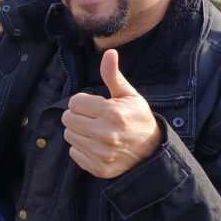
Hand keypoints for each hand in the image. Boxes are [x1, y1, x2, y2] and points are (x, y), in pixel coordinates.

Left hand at [61, 49, 162, 178]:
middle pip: (68, 118)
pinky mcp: (98, 168)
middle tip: (93, 118)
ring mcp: (101, 153)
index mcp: (112, 113)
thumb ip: (113, 75)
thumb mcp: (129, 95)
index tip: (95, 106)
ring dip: (78, 132)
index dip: (83, 102)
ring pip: (69, 135)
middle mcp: (105, 134)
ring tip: (95, 131)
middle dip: (78, 116)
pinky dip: (81, 149)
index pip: (74, 102)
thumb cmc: (138, 119)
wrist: (152, 152)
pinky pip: (73, 153)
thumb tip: (109, 52)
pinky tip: (96, 145)